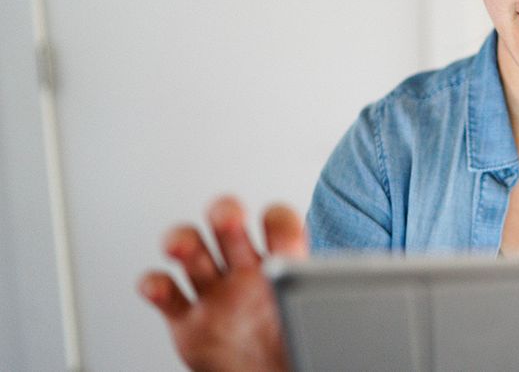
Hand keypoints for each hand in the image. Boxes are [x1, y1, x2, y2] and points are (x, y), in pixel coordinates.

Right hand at [138, 196, 307, 371]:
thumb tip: (326, 297)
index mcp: (283, 265)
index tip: (277, 226)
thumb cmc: (299, 345)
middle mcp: (245, 271)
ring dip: (182, 240)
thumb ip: (318, 298)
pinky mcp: (189, 322)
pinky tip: (157, 286)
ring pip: (192, 251)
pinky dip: (153, 284)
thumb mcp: (319, 316)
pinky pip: (166, 293)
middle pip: (228, 223)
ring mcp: (216, 294)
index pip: (280, 224)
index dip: (276, 219)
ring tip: (182, 247)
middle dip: (224, 212)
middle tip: (229, 218)